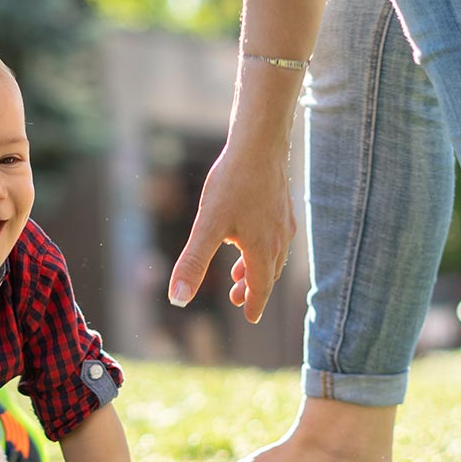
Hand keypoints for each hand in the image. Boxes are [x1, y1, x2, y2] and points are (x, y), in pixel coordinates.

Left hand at [168, 140, 296, 323]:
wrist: (259, 143)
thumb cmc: (233, 184)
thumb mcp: (207, 226)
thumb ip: (193, 263)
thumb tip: (178, 299)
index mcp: (262, 249)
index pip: (261, 286)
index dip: (254, 304)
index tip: (250, 318)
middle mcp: (278, 238)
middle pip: (268, 273)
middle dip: (253, 288)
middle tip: (237, 299)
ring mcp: (282, 220)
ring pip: (273, 254)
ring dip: (257, 268)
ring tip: (239, 272)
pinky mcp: (281, 203)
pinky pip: (275, 235)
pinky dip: (263, 247)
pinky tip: (248, 234)